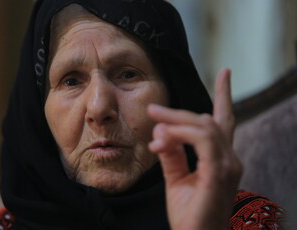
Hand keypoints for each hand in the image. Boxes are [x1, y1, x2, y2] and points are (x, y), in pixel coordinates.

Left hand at [148, 69, 241, 229]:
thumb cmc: (189, 214)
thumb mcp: (176, 178)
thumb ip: (172, 153)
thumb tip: (161, 131)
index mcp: (221, 158)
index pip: (223, 121)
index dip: (224, 95)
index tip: (225, 73)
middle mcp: (229, 158)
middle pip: (207, 120)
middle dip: (178, 112)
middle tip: (153, 109)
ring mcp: (227, 165)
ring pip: (205, 125)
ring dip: (176, 120)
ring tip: (154, 118)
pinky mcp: (218, 173)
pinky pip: (202, 140)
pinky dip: (181, 134)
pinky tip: (164, 136)